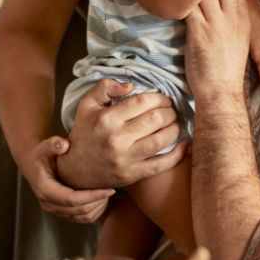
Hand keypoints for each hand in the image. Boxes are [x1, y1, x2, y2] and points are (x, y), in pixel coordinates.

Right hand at [19, 136, 113, 222]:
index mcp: (45, 189)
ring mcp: (55, 210)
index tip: (111, 190)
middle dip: (98, 202)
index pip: (72, 199)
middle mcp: (48, 203)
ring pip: (82, 217)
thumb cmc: (43, 154)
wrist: (34, 165)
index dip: (93, 196)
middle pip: (79, 210)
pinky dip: (95, 212)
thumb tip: (64, 145)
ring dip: (98, 208)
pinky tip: (103, 199)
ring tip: (109, 193)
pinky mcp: (61, 212)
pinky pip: (81, 219)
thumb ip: (54, 144)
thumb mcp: (45, 146)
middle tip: (114, 189)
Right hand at [56, 80, 186, 188]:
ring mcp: (125, 159)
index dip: (159, 98)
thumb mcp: (87, 105)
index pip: (142, 102)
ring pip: (162, 140)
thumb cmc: (85, 133)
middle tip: (171, 111)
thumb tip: (130, 85)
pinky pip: (162, 164)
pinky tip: (185, 144)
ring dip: (175, 129)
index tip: (164, 100)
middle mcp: (116, 139)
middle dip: (170, 112)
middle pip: (156, 119)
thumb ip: (105, 87)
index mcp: (106, 119)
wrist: (75, 170)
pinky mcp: (132, 174)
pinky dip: (178, 154)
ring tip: (175, 124)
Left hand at [187, 0, 251, 97]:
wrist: (221, 92)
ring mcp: (216, 24)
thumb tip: (218, 12)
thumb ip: (231, 24)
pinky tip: (168, 1)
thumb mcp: (238, 43)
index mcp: (243, 21)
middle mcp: (232, 18)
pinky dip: (178, 2)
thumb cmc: (226, 70)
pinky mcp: (199, 32)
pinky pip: (187, 7)